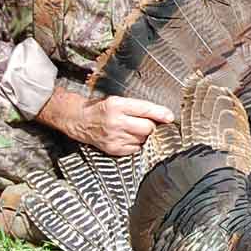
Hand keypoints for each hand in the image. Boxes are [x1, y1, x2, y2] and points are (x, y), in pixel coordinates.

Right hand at [36, 87, 173, 154]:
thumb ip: (138, 107)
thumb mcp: (118, 100)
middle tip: (147, 123)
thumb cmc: (101, 109)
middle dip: (151, 125)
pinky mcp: (114, 149)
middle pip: (147, 127)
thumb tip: (162, 116)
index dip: (160, 113)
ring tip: (133, 129)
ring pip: (143, 139)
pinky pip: (136, 148)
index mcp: (117, 105)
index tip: (170, 117)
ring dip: (143, 135)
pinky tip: (128, 137)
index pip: (145, 109)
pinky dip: (136, 144)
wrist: (81, 121)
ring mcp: (114, 137)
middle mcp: (116, 122)